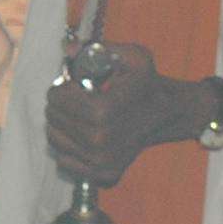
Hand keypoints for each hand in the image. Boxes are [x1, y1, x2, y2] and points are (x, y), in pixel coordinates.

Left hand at [43, 43, 217, 186]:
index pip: (58, 100)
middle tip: (72, 98)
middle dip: (58, 105)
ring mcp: (101, 160)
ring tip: (77, 113)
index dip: (59, 89)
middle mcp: (100, 140)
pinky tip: (84, 132)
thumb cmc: (147, 84)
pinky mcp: (103, 174)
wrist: (168, 114)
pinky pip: (64, 160)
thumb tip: (68, 49)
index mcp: (103, 111)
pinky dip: (68, 145)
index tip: (70, 85)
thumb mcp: (132, 57)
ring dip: (59, 124)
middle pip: (54, 119)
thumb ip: (98, 49)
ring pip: (55, 140)